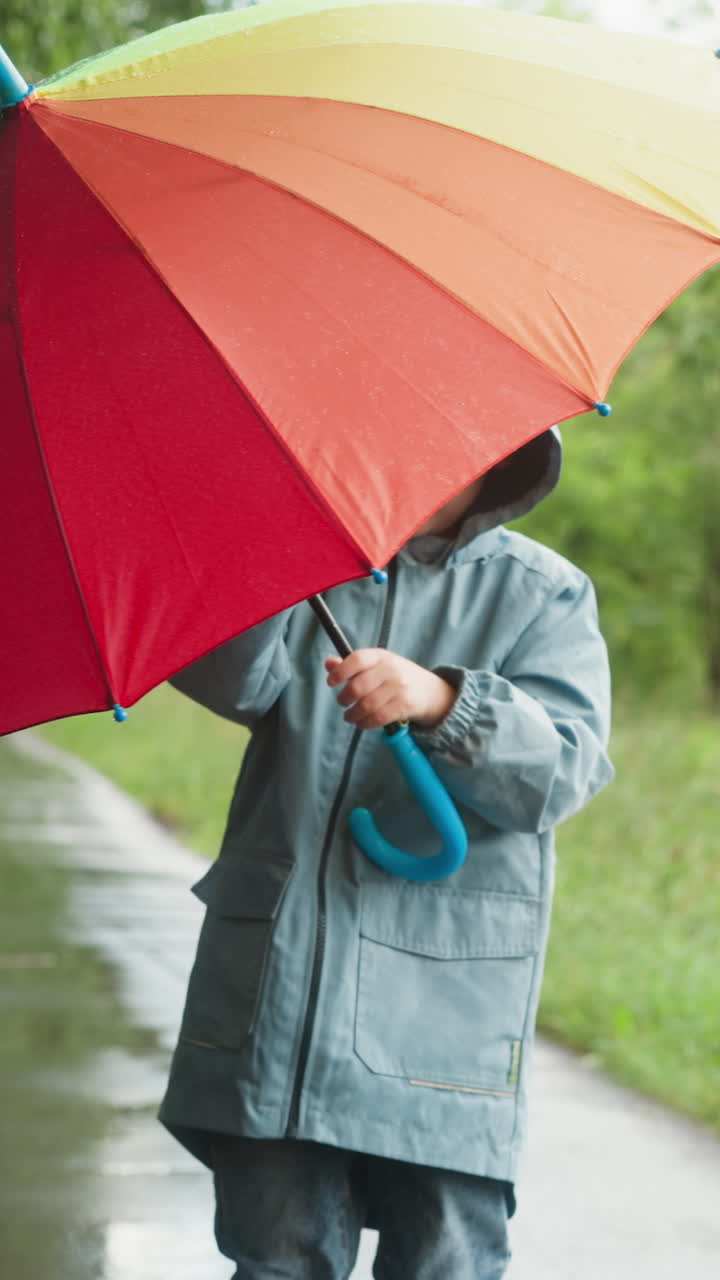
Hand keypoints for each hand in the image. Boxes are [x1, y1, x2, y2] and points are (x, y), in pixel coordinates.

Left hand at [325, 649, 456, 730]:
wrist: (432, 692)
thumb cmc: (397, 677)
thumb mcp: (378, 666)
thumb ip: (352, 665)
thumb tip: (329, 663)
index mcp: (381, 656)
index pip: (357, 659)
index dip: (340, 671)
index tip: (331, 683)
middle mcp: (390, 669)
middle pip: (358, 686)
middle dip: (344, 698)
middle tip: (343, 703)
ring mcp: (399, 688)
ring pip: (366, 705)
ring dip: (352, 715)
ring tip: (349, 717)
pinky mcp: (404, 705)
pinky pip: (378, 718)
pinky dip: (365, 723)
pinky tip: (361, 723)